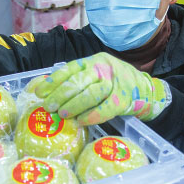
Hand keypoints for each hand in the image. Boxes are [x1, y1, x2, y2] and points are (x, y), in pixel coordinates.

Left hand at [35, 52, 170, 124]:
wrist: (144, 88)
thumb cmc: (112, 83)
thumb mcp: (94, 75)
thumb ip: (74, 81)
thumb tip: (43, 93)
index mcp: (93, 61)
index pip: (70, 68)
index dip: (53, 81)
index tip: (39, 92)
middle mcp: (104, 68)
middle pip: (80, 80)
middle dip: (61, 94)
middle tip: (49, 107)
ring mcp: (116, 83)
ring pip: (93, 92)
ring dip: (75, 105)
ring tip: (63, 115)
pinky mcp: (124, 99)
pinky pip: (106, 108)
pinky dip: (92, 116)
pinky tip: (82, 121)